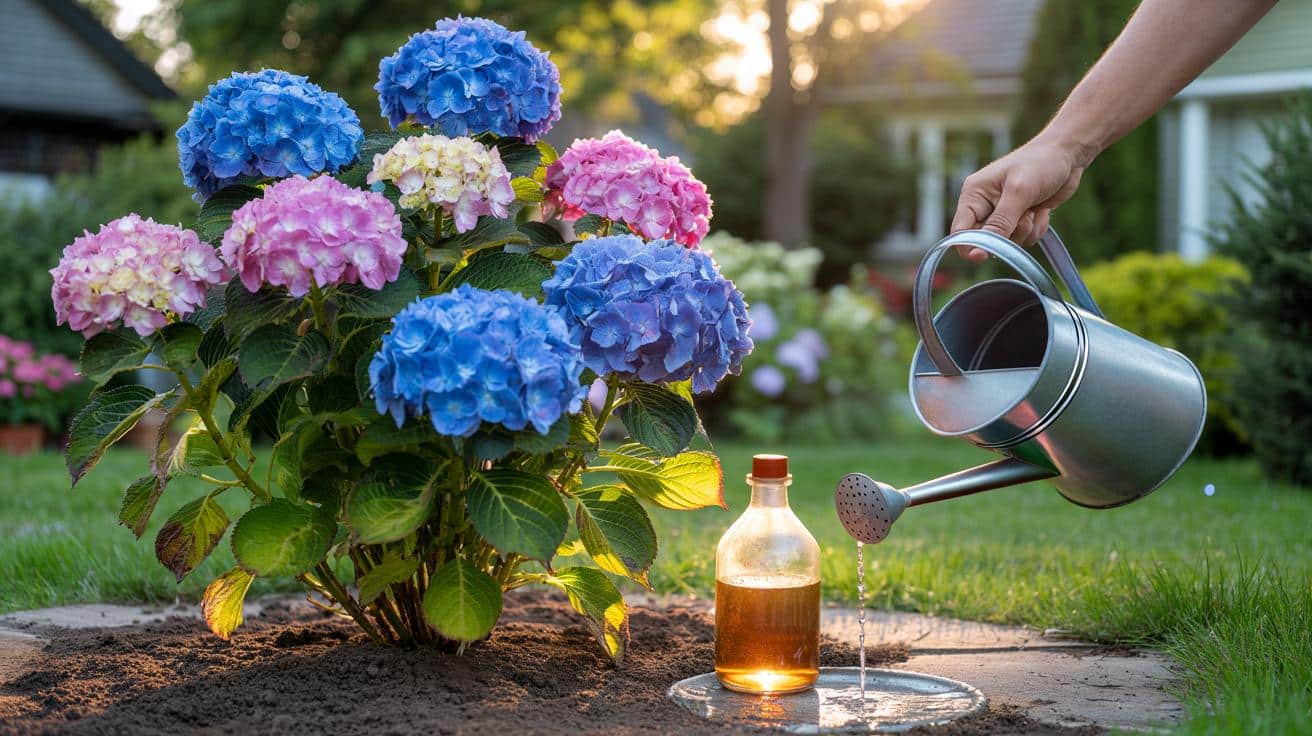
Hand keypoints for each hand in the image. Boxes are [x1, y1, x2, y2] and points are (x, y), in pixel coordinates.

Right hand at [950, 136, 1088, 259]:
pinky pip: (1024, 239)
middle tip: (1025, 214)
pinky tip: (1042, 210)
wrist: (1068, 154)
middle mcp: (985, 206)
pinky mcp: (1020, 219)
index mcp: (974, 194)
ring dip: (1026, 230)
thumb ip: (1000, 222)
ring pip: (1008, 242)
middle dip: (1008, 233)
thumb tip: (981, 249)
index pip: (960, 230)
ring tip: (1035, 208)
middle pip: (986, 240)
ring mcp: (1003, 214)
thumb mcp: (1018, 192)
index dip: (969, 246)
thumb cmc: (1040, 164)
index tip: (983, 257)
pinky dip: (1036, 228)